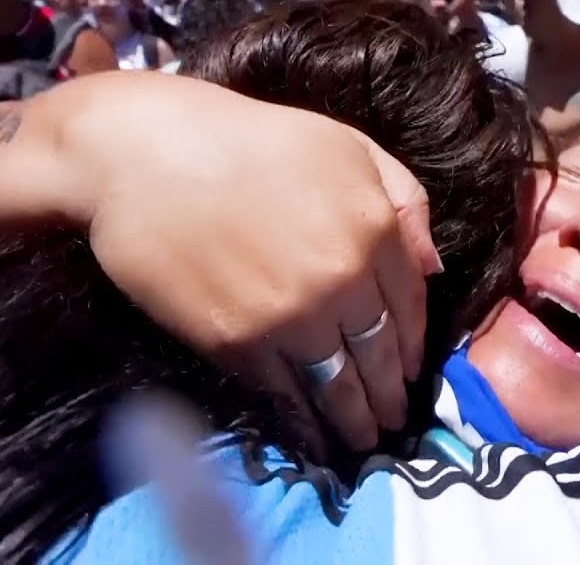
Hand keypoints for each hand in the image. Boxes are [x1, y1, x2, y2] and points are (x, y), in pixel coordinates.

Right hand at [0, 73, 442, 457]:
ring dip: (353, 422)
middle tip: (391, 423)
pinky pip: (283, 394)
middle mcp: (342, 282)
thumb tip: (433, 268)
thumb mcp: (347, 146)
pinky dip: (302, 422)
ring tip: (360, 440)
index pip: (410, 308)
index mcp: (374, 230)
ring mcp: (290, 318)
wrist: (145, 154)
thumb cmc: (248, 139)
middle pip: (379, 358)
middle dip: (388, 398)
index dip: (412, 347)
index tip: (411, 373)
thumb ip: (404, 202)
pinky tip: (311, 433)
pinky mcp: (237, 344)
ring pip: (337, 387)